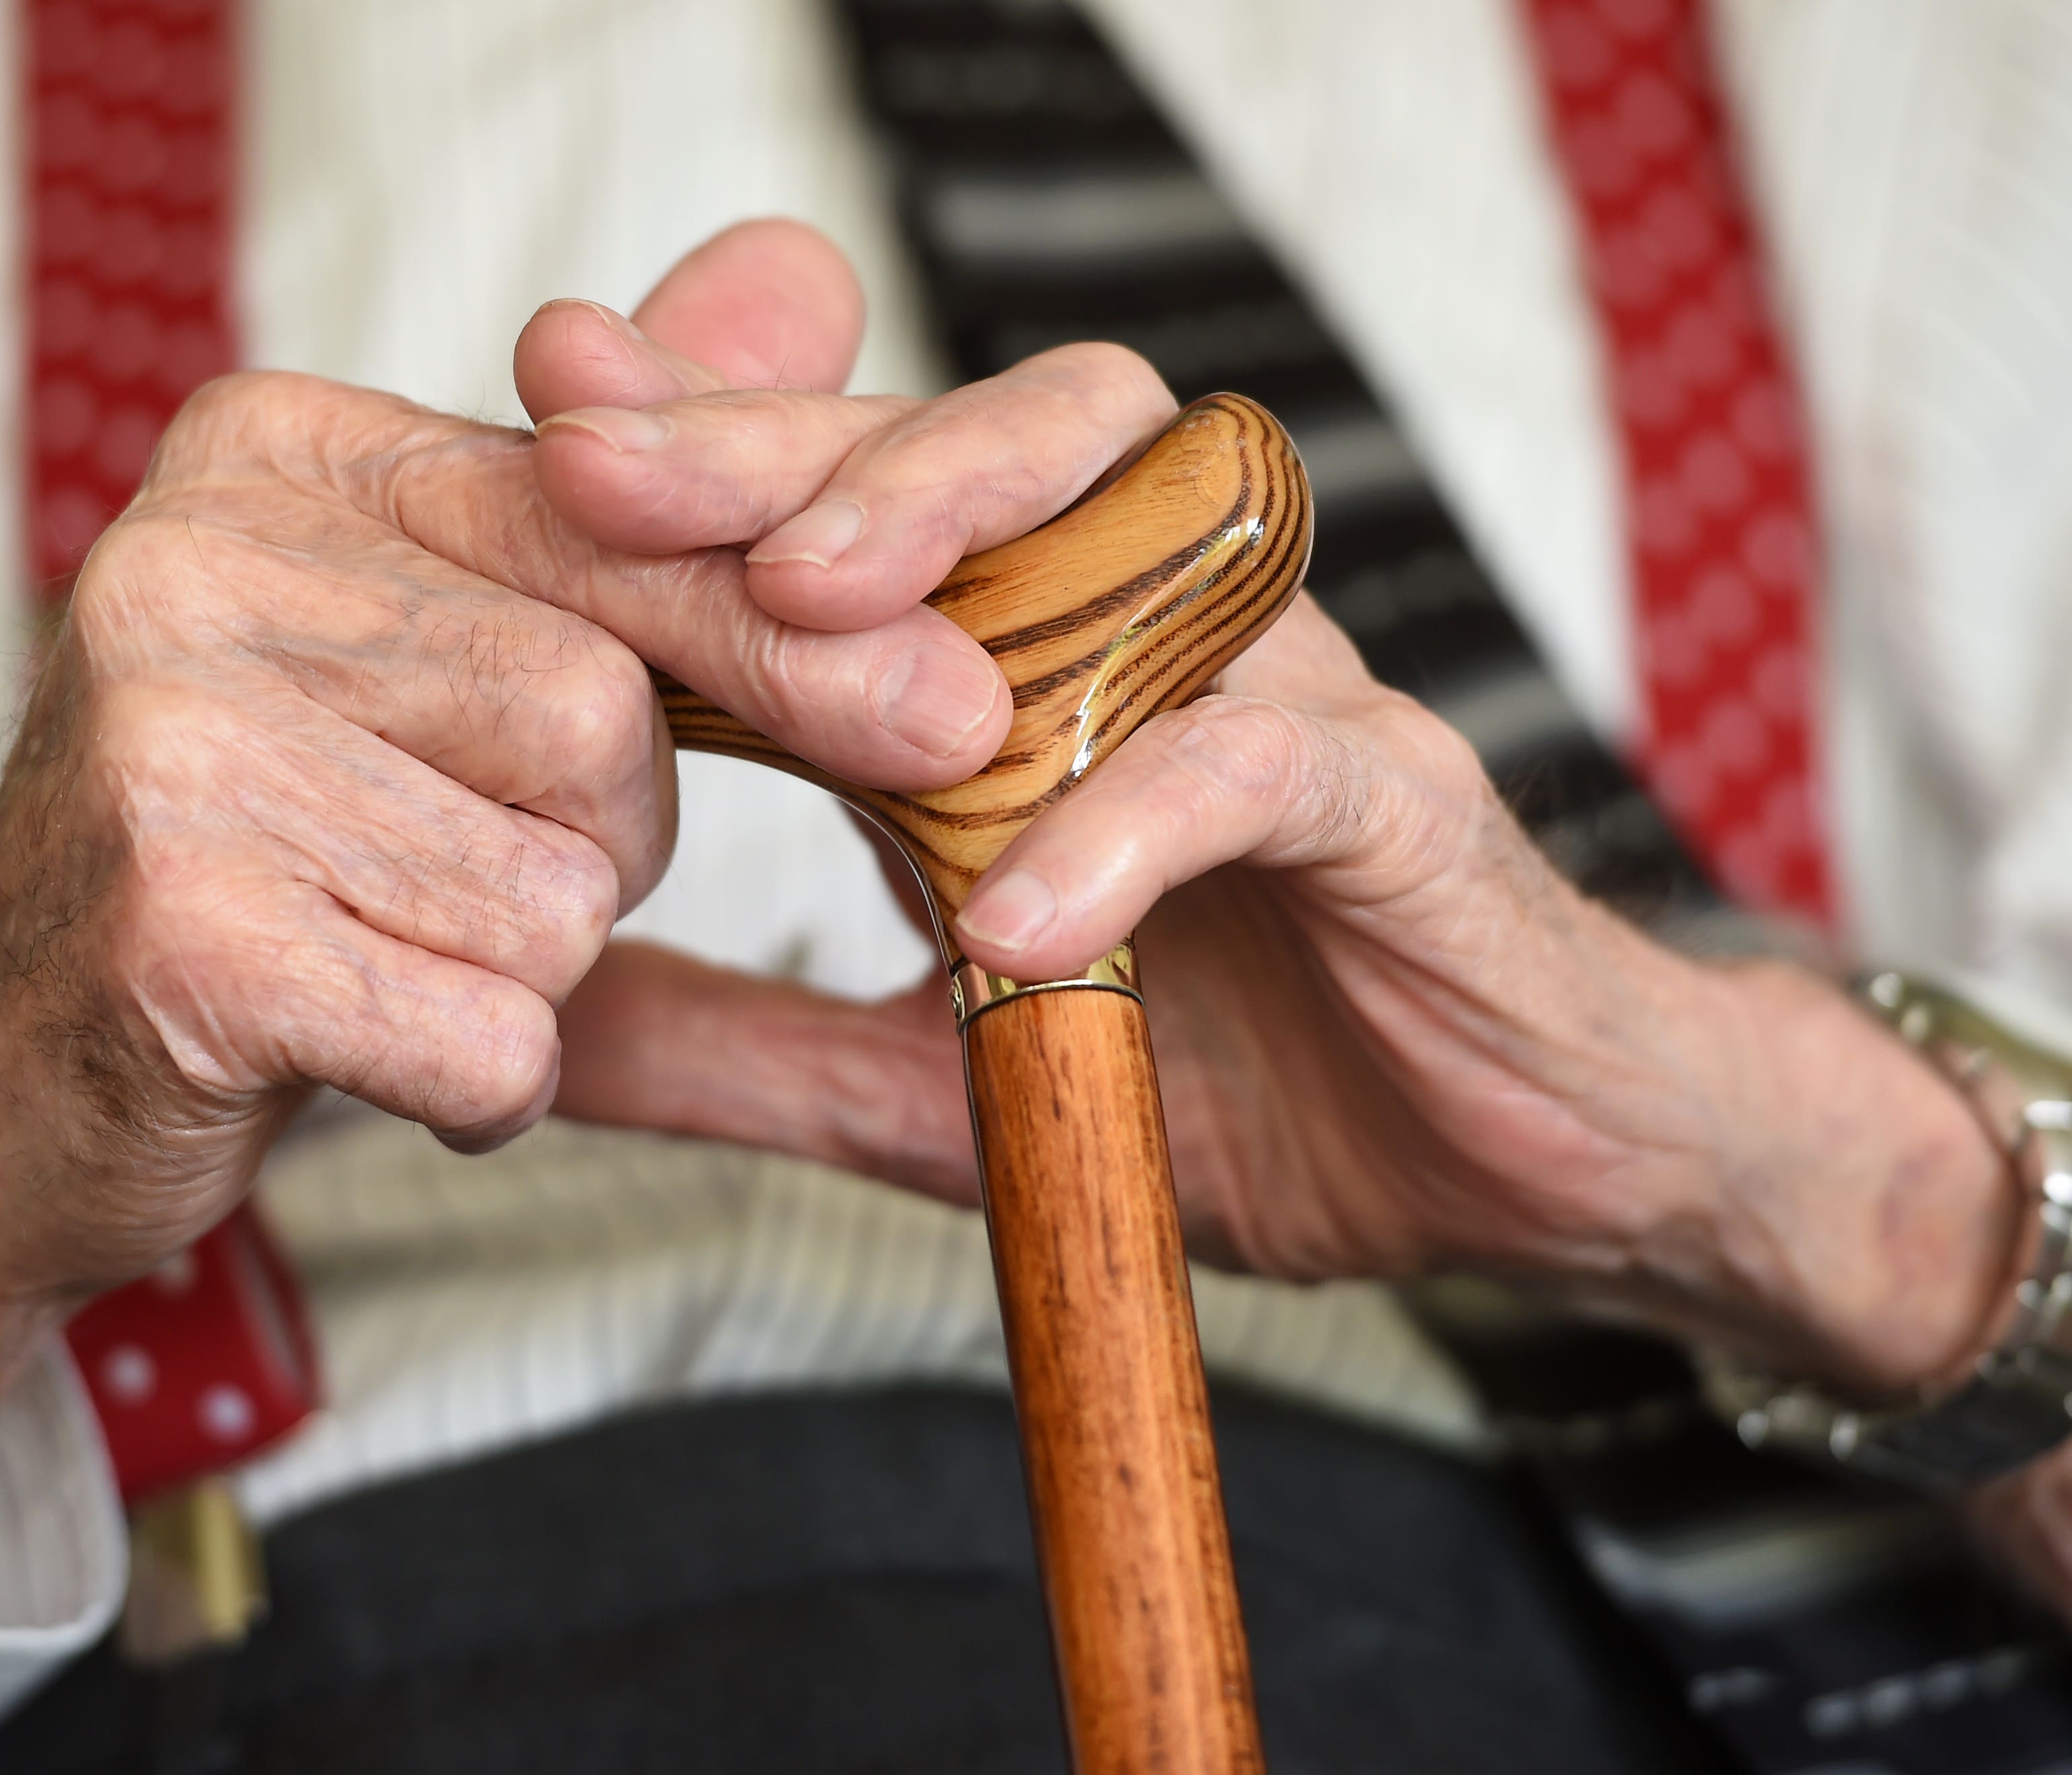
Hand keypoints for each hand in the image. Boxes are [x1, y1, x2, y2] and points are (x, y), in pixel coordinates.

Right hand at [0, 219, 1170, 1597]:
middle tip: (457, 882)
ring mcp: (163, 738)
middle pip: (599, 719)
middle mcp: (193, 555)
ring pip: (556, 893)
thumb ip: (629, 488)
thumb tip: (809, 278)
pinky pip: (487, 1035)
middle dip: (595, 845)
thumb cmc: (267, 857)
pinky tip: (362, 1054)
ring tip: (381, 956)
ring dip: (525, 974)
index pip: (610, 522)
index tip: (953, 711)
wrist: (11, 1094)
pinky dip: (476, 1085)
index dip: (786, 635)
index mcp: (274, 453)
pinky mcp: (172, 926)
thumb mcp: (446, 649)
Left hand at [527, 228, 2071, 1695]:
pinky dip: (1128, 824)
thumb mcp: (944, 1085)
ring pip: (1137, 520)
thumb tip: (544, 1033)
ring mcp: (1283, 702)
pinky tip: (1009, 916)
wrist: (1526, 1171)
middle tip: (604, 457)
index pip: (861, 519)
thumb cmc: (1250, 1084)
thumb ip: (757, 1045)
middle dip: (784, 442)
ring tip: (801, 606)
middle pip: (971, 456)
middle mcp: (1156, 646)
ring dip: (961, 534)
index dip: (710, 459)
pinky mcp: (1399, 806)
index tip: (544, 416)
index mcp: (1035, 686)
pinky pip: (1258, 766)